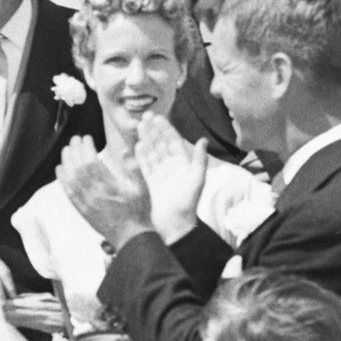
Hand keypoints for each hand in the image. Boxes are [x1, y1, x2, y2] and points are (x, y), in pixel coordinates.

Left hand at [57, 137, 151, 249]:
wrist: (131, 238)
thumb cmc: (139, 212)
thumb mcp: (142, 188)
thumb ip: (134, 168)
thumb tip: (125, 149)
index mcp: (109, 187)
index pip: (92, 163)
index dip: (86, 148)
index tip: (87, 138)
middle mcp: (95, 195)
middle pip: (79, 168)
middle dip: (75, 151)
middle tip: (74, 139)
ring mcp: (87, 203)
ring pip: (71, 180)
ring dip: (67, 163)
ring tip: (66, 149)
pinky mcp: (83, 211)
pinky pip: (69, 194)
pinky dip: (62, 180)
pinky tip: (60, 170)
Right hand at [133, 116, 208, 242]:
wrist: (174, 225)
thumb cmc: (188, 204)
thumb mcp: (197, 180)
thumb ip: (199, 160)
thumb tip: (203, 140)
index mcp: (183, 164)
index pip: (173, 142)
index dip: (166, 129)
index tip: (158, 118)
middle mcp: (171, 167)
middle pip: (161, 144)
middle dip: (153, 130)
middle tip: (145, 116)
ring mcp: (159, 175)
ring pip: (151, 153)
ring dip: (145, 139)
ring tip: (138, 126)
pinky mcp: (150, 183)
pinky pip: (144, 166)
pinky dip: (140, 156)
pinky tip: (137, 145)